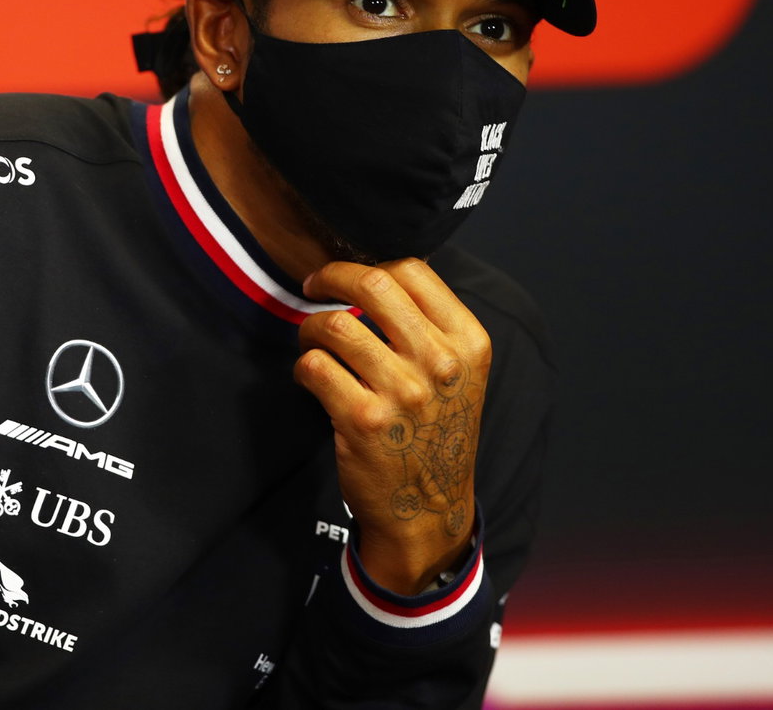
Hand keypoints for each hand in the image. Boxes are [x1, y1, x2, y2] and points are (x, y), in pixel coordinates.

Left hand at [294, 258, 490, 594]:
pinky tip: (313, 376)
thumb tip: (376, 271)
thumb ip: (430, 324)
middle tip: (314, 286)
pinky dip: (304, 365)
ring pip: (335, 324)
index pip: (413, 270)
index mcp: (468, 343)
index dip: (367, 263)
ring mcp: (402, 392)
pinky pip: (314, 366)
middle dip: (332, 276)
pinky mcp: (363, 420)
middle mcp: (440, 363)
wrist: (428, 508)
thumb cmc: (437, 431)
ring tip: (313, 340)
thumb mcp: (459, 374)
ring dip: (312, 327)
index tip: (345, 274)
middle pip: (373, 284)